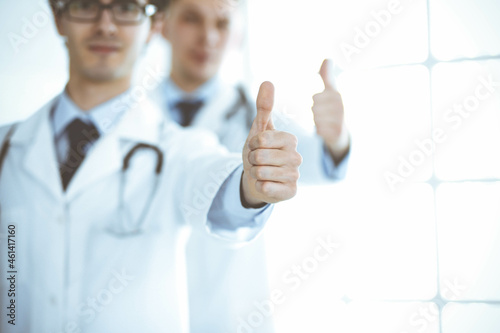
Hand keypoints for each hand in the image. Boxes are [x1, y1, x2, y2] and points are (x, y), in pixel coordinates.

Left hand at [241, 81, 301, 206]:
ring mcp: (295, 175)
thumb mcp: (258, 129)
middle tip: (257, 162)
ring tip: (260, 172)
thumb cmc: (259, 152)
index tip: (255, 147)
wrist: (257, 179)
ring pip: (261, 172)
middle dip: (251, 160)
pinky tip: (265, 185)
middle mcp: (297, 157)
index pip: (261, 139)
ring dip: (254, 173)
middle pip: (260, 156)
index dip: (252, 144)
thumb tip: (268, 81)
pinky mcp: (291, 192)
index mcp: (291, 139)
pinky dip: (259, 186)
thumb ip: (264, 107)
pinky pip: (266, 188)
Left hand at [312, 59, 349, 162]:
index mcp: (337, 94)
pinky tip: (326, 129)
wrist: (340, 131)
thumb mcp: (330, 90)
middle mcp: (341, 106)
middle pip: (313, 108)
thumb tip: (327, 58)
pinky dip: (319, 130)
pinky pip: (319, 130)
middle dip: (315, 112)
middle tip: (322, 114)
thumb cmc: (332, 108)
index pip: (315, 97)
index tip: (322, 103)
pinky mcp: (337, 132)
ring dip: (316, 121)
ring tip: (324, 121)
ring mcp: (340, 119)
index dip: (315, 102)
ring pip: (315, 119)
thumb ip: (326, 75)